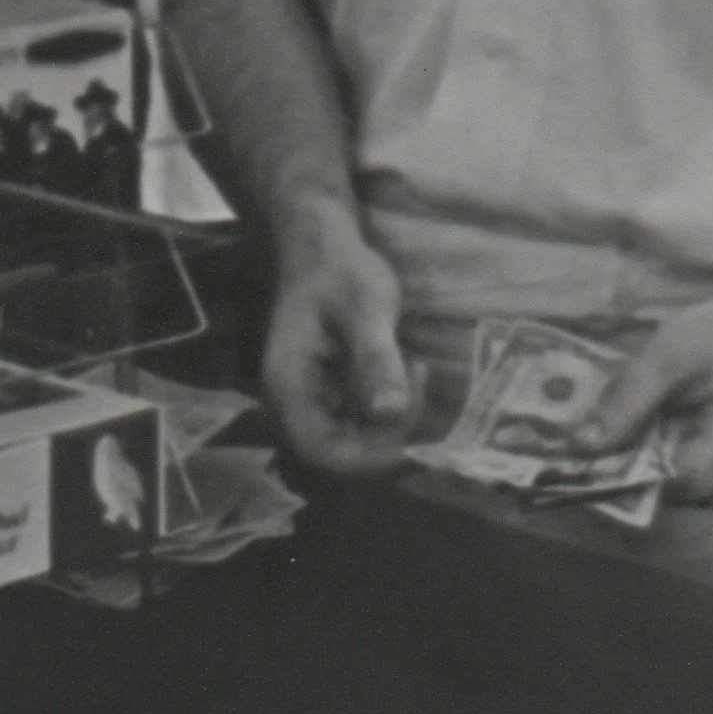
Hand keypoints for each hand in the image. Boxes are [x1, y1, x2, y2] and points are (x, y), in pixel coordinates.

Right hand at [262, 202, 413, 474]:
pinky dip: (391, 416)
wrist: (321, 249)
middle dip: (388, 445)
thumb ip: (376, 360)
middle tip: (424, 393)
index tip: (418, 446)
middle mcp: (291, 410)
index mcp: (288, 391)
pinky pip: (358, 430)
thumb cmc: (340, 272)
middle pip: (338, 461)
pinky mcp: (328, 402)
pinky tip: (412, 373)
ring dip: (393, 430)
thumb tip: (390, 415)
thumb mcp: (365, 307)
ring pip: (352, 449)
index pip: (324, 456)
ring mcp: (308, 408)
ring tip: (418, 373)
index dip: (371, 464)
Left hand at [579, 287, 712, 508]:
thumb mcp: (666, 354)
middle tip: (627, 448)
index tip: (613, 458)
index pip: (690, 481)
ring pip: (704, 504)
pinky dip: (691, 482)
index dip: (647, 479)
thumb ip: (627, 403)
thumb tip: (580, 448)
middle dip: (654, 482)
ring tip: (654, 442)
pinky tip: (678, 449)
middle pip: (694, 500)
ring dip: (672, 484)